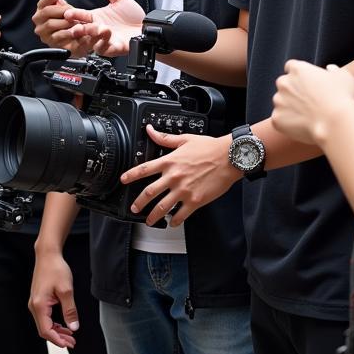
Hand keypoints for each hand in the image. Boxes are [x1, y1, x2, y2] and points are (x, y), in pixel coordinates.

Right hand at [29, 249, 79, 348]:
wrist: (47, 255)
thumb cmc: (56, 269)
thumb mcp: (66, 290)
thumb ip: (70, 310)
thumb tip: (74, 327)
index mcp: (39, 305)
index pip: (46, 331)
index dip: (58, 340)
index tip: (69, 344)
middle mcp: (34, 306)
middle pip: (44, 330)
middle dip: (58, 338)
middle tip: (73, 342)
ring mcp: (34, 303)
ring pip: (44, 324)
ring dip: (56, 331)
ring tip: (70, 335)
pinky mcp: (38, 299)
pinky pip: (44, 317)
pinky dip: (54, 323)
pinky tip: (63, 324)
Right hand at [32, 0, 82, 50]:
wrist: (75, 39)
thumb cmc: (68, 22)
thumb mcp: (65, 11)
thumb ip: (61, 4)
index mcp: (41, 11)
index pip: (43, 2)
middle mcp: (39, 22)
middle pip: (46, 11)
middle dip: (61, 10)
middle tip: (73, 11)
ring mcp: (44, 33)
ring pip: (51, 24)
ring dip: (65, 21)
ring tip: (76, 21)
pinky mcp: (50, 43)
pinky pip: (57, 36)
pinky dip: (67, 32)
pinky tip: (74, 30)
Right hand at [63, 0, 145, 56]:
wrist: (147, 27)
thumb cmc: (134, 16)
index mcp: (96, 18)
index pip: (80, 16)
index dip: (73, 14)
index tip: (68, 12)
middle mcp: (98, 30)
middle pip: (82, 30)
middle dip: (78, 28)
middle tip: (76, 25)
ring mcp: (105, 40)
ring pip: (91, 41)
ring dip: (92, 35)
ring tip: (96, 27)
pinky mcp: (113, 48)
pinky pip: (104, 49)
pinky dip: (103, 43)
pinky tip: (107, 34)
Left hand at [118, 129, 237, 225]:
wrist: (229, 158)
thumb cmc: (210, 148)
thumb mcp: (185, 139)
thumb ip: (165, 138)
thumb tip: (151, 131)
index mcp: (170, 161)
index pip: (144, 169)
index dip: (131, 175)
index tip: (123, 180)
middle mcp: (174, 177)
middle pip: (149, 192)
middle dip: (139, 202)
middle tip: (134, 208)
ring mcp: (184, 190)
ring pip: (162, 207)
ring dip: (153, 216)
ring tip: (149, 221)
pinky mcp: (195, 200)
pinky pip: (181, 214)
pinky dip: (175, 220)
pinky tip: (173, 222)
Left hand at [272, 60, 353, 145]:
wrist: (336, 123)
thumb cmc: (343, 99)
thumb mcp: (344, 77)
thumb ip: (334, 70)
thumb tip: (330, 69)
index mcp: (297, 69)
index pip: (291, 67)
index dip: (299, 76)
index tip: (306, 84)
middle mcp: (284, 82)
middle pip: (284, 85)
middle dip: (293, 92)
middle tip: (308, 103)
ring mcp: (278, 101)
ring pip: (281, 103)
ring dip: (290, 108)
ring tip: (309, 117)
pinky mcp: (276, 119)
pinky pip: (280, 120)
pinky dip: (289, 124)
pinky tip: (304, 127)